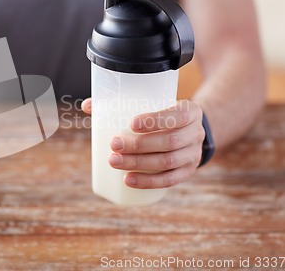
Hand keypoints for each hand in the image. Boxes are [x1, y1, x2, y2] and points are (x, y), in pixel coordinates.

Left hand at [82, 99, 203, 188]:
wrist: (188, 130)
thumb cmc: (162, 114)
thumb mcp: (152, 104)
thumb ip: (120, 102)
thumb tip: (87, 105)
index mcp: (190, 111)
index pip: (176, 115)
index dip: (155, 120)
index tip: (131, 123)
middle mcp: (196, 133)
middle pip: (169, 141)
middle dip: (139, 145)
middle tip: (114, 145)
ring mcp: (194, 155)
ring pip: (168, 161)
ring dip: (140, 164)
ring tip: (114, 162)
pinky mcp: (188, 172)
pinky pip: (170, 180)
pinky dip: (148, 181)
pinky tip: (129, 180)